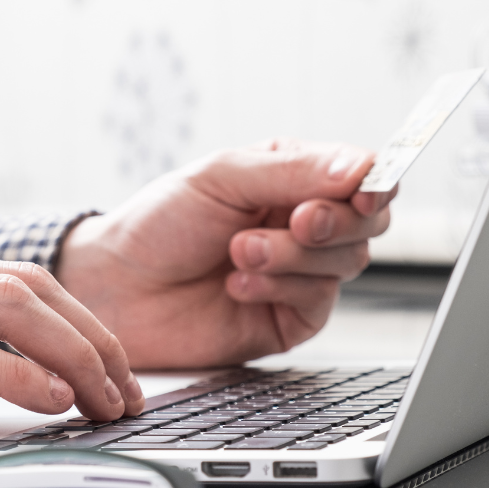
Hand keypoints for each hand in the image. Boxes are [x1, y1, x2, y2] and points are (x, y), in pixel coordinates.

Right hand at [0, 247, 143, 444]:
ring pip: (8, 309)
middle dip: (92, 335)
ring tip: (104, 397)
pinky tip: (49, 402)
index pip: (10, 278)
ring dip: (74, 354)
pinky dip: (19, 377)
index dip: (72, 319)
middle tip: (124, 384)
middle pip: (27, 286)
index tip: (103, 362)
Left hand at [56, 139, 395, 367]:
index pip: (361, 177)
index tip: (362, 191)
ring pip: (347, 262)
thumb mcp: (222, 177)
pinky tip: (237, 284)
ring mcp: (299, 275)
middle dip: (335, 222)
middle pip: (367, 222)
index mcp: (293, 179)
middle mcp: (302, 226)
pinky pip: (318, 302)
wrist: (116, 286)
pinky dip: (280, 288)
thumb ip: (293, 170)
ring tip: (238, 252)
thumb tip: (362, 168)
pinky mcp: (287, 319)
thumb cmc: (159, 224)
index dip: (372, 183)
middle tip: (296, 221)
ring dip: (294, 256)